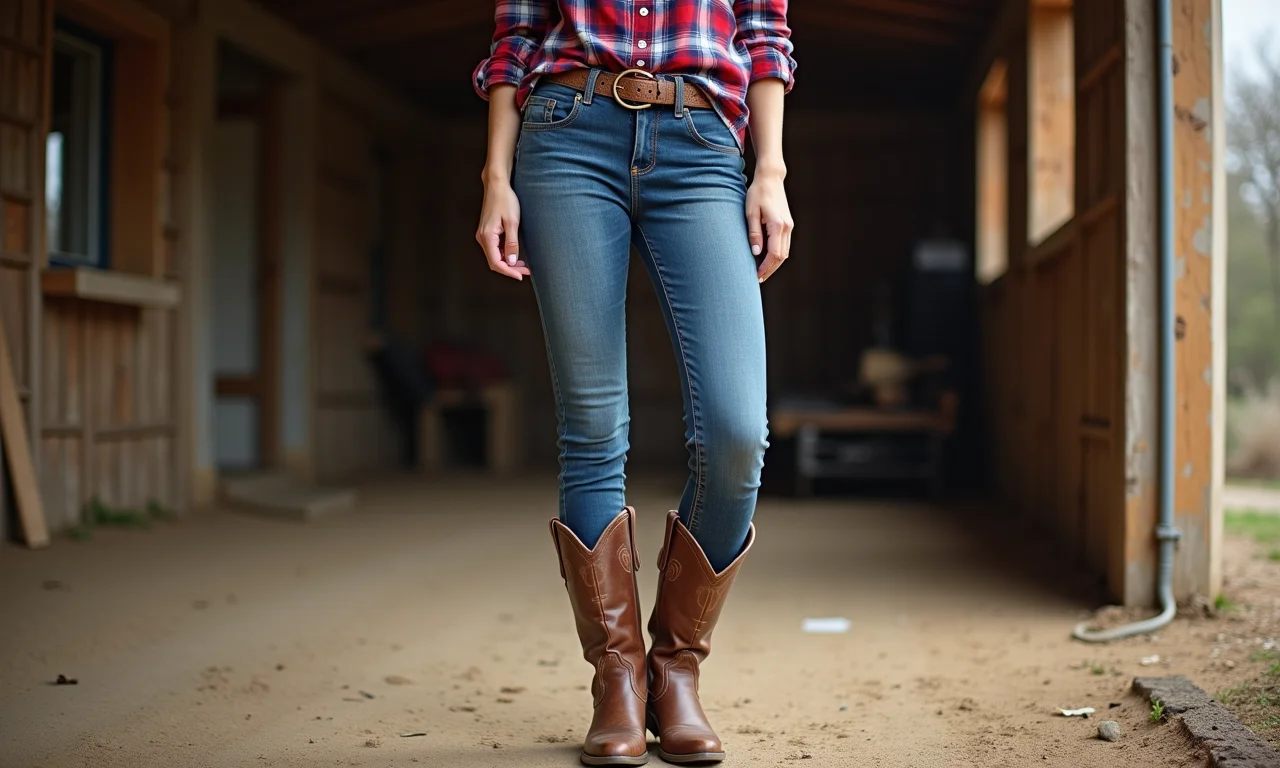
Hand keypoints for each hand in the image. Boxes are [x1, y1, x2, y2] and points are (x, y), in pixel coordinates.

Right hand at [476, 177, 530, 280]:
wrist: (497, 186)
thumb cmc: (505, 200)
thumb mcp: (512, 222)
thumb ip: (511, 243)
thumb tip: (511, 261)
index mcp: (487, 237)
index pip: (496, 262)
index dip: (508, 271)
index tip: (520, 275)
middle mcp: (482, 238)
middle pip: (494, 261)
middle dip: (509, 269)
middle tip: (525, 271)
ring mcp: (483, 235)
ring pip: (494, 256)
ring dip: (508, 262)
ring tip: (522, 264)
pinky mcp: (487, 232)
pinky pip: (494, 249)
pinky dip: (504, 254)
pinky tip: (514, 255)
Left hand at [746, 168, 792, 283]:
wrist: (770, 178)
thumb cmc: (758, 193)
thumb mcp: (751, 213)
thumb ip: (754, 233)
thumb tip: (755, 253)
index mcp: (778, 225)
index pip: (774, 254)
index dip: (765, 267)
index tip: (756, 275)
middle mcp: (786, 227)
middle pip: (781, 256)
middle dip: (770, 269)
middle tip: (758, 278)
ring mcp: (789, 226)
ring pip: (784, 252)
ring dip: (774, 264)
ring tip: (761, 271)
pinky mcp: (787, 224)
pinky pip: (784, 245)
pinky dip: (777, 255)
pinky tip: (766, 258)